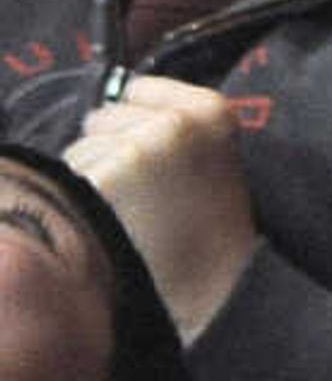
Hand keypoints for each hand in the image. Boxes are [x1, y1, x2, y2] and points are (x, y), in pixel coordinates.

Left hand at [67, 74, 256, 339]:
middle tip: (148, 194)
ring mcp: (138, 148)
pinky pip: (69, 177)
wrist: (214, 292)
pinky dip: (81, 200)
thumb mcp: (214, 163)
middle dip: (112, 148)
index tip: (160, 160)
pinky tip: (112, 223)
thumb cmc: (209, 229)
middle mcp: (175, 122)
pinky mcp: (104, 179)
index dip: (137, 124)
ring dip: (93, 176)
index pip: (137, 88)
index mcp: (213, 111)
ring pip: (80, 148)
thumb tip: (108, 106)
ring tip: (130, 213)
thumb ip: (177, 128)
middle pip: (103, 117)